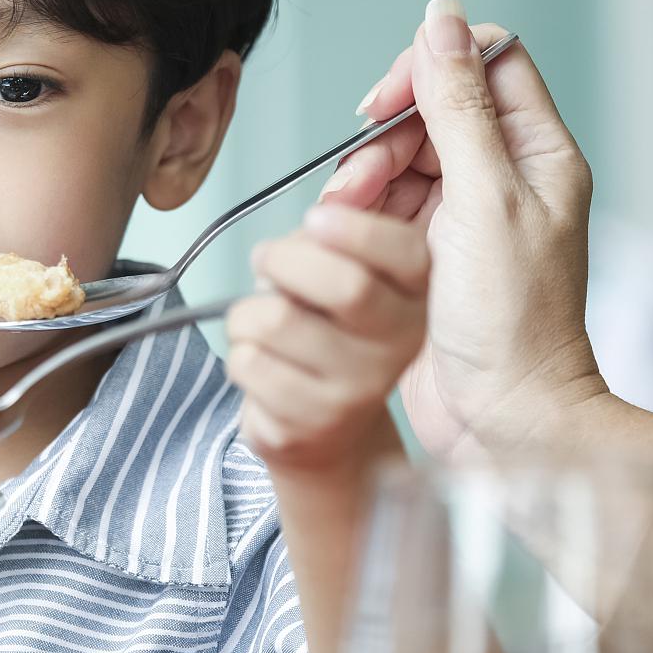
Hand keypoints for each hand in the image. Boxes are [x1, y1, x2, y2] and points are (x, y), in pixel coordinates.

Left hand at [226, 204, 428, 472]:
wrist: (330, 435)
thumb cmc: (328, 334)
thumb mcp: (344, 275)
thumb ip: (332, 237)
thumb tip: (316, 216)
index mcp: (414, 297)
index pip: (406, 255)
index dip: (356, 229)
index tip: (314, 219)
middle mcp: (398, 344)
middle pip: (346, 286)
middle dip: (284, 259)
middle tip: (265, 259)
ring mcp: (358, 389)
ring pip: (276, 320)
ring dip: (248, 313)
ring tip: (260, 323)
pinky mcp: (312, 423)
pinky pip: (249, 363)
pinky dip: (239, 352)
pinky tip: (262, 365)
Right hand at [323, 0, 607, 462]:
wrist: (504, 420)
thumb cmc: (512, 324)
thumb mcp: (484, 200)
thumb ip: (459, 107)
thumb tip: (442, 19)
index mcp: (540, 155)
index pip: (487, 65)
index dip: (432, 68)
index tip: (388, 103)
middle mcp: (507, 180)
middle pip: (432, 113)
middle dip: (386, 137)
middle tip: (359, 182)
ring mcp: (468, 219)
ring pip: (401, 161)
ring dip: (365, 180)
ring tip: (347, 219)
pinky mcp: (431, 257)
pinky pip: (387, 210)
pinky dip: (362, 218)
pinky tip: (348, 242)